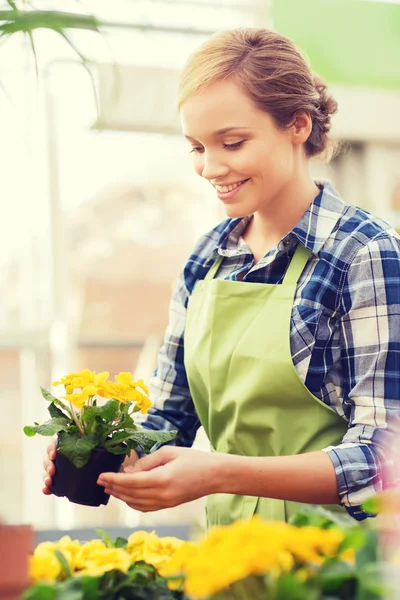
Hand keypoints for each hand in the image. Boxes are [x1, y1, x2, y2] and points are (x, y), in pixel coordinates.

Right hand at [42, 443, 138, 494]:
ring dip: (46, 475)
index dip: (52, 448)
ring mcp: (62, 466)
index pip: (57, 442)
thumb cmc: (104, 451)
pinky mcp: (63, 478)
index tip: (54, 454)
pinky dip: (48, 487)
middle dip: (48, 464)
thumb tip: (118, 443)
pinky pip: (53, 482)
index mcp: (71, 442)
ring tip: (50, 483)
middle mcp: (64, 453)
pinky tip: (47, 491)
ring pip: (49, 469)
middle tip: (53, 471)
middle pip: (50, 456)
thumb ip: (107, 444)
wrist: (106, 465)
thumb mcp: (105, 446)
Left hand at [97, 446, 224, 511]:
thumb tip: (127, 470)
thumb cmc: (193, 459)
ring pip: (136, 503)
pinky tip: (126, 496)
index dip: (113, 479)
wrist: (214, 475)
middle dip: (114, 488)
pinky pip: (145, 507)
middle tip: (100, 481)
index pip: (130, 482)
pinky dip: (132, 502)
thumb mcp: (169, 453)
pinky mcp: (168, 506)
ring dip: (121, 496)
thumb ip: (147, 462)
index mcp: (162, 479)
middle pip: (130, 494)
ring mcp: (165, 503)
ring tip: (110, 488)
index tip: (101, 476)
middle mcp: (162, 495)